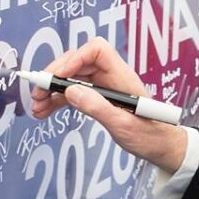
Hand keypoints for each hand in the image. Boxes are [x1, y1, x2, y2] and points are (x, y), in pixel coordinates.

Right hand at [30, 38, 187, 171]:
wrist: (161, 147)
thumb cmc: (150, 135)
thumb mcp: (123, 126)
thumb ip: (98, 107)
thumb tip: (71, 91)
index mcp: (122, 77)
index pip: (97, 51)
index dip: (74, 58)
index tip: (58, 77)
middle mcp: (112, 77)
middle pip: (78, 63)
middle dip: (55, 76)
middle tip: (38, 94)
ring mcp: (104, 87)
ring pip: (72, 78)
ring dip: (52, 90)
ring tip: (37, 106)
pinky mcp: (98, 98)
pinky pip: (74, 92)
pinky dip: (58, 100)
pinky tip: (45, 111)